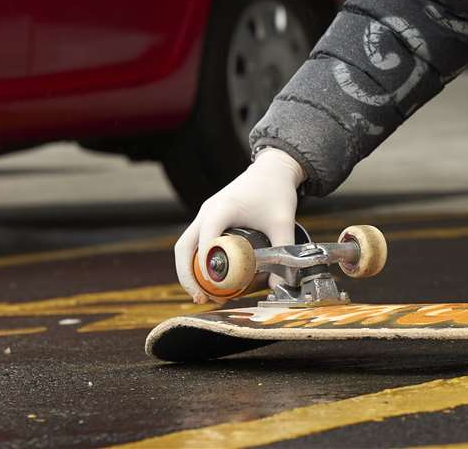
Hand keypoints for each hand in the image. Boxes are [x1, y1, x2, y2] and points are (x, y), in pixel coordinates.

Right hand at [173, 148, 303, 302]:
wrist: (273, 168)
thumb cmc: (277, 191)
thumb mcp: (283, 222)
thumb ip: (284, 250)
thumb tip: (282, 285)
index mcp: (222, 209)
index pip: (206, 241)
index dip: (205, 265)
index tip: (214, 286)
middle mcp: (207, 211)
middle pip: (184, 247)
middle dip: (188, 276)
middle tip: (201, 298)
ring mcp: (205, 213)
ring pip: (185, 246)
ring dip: (188, 271)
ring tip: (203, 295)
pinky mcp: (208, 217)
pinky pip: (193, 242)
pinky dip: (194, 261)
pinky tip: (207, 278)